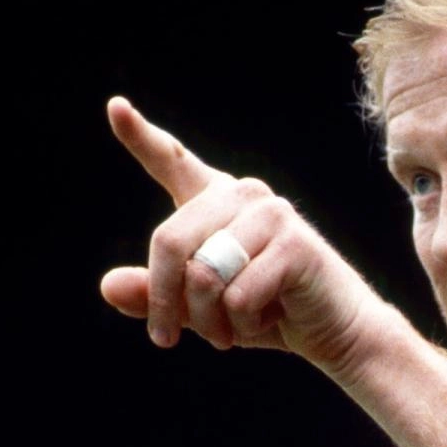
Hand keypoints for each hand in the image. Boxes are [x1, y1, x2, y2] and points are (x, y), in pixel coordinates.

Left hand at [100, 96, 377, 369]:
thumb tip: (108, 286)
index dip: (140, 136)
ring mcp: (271, 214)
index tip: (116, 107)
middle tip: (167, 339)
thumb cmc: (267, 314)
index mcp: (216, 200)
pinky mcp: (294, 244)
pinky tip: (269, 320)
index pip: (172, 161)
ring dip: (208, 321)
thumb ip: (156, 294)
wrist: (337, 333)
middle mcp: (243, 195)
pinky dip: (242, 325)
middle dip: (165, 301)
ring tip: (229, 334)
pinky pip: (238, 296)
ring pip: (203, 274)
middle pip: (171, 241)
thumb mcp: (201, 308)